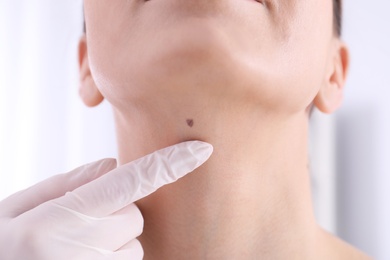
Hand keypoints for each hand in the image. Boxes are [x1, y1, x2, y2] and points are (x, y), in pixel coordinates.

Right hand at [0, 141, 212, 259]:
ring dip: (115, 240)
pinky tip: (82, 258)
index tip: (201, 150)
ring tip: (75, 249)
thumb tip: (113, 164)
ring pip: (134, 242)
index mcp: (64, 216)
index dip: (170, 164)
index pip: (132, 181)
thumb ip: (69, 183)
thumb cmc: (5, 248)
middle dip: (116, 213)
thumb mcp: (19, 210)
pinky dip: (113, 257)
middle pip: (135, 214)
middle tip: (78, 224)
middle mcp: (87, 247)